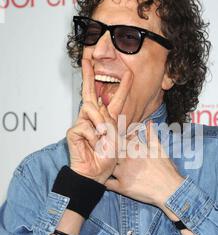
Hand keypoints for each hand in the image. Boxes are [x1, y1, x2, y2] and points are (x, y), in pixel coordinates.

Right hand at [67, 59, 130, 183]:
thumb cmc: (107, 159)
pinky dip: (93, 136)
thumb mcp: (118, 138)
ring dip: (101, 123)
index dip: (122, 86)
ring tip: (104, 138)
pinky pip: (85, 126)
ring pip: (91, 110)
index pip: (115, 99)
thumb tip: (99, 107)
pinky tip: (93, 145)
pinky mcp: (73, 131)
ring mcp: (83, 123)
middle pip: (90, 93)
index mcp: (108, 120)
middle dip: (88, 75)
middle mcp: (94, 119)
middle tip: (87, 60)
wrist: (95, 174)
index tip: (128, 72)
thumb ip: (112, 122)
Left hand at [104, 120, 184, 206]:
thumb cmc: (166, 169)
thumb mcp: (159, 149)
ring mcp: (123, 173)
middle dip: (105, 151)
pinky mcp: (122, 187)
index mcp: (135, 148)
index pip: (118, 139)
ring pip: (106, 165)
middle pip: (109, 151)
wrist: (171, 190)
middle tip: (103, 152)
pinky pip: (106, 183)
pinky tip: (103, 177)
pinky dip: (103, 180)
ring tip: (102, 164)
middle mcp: (127, 159)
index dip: (113, 138)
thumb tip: (148, 122)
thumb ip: (151, 135)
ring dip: (103, 164)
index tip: (110, 140)